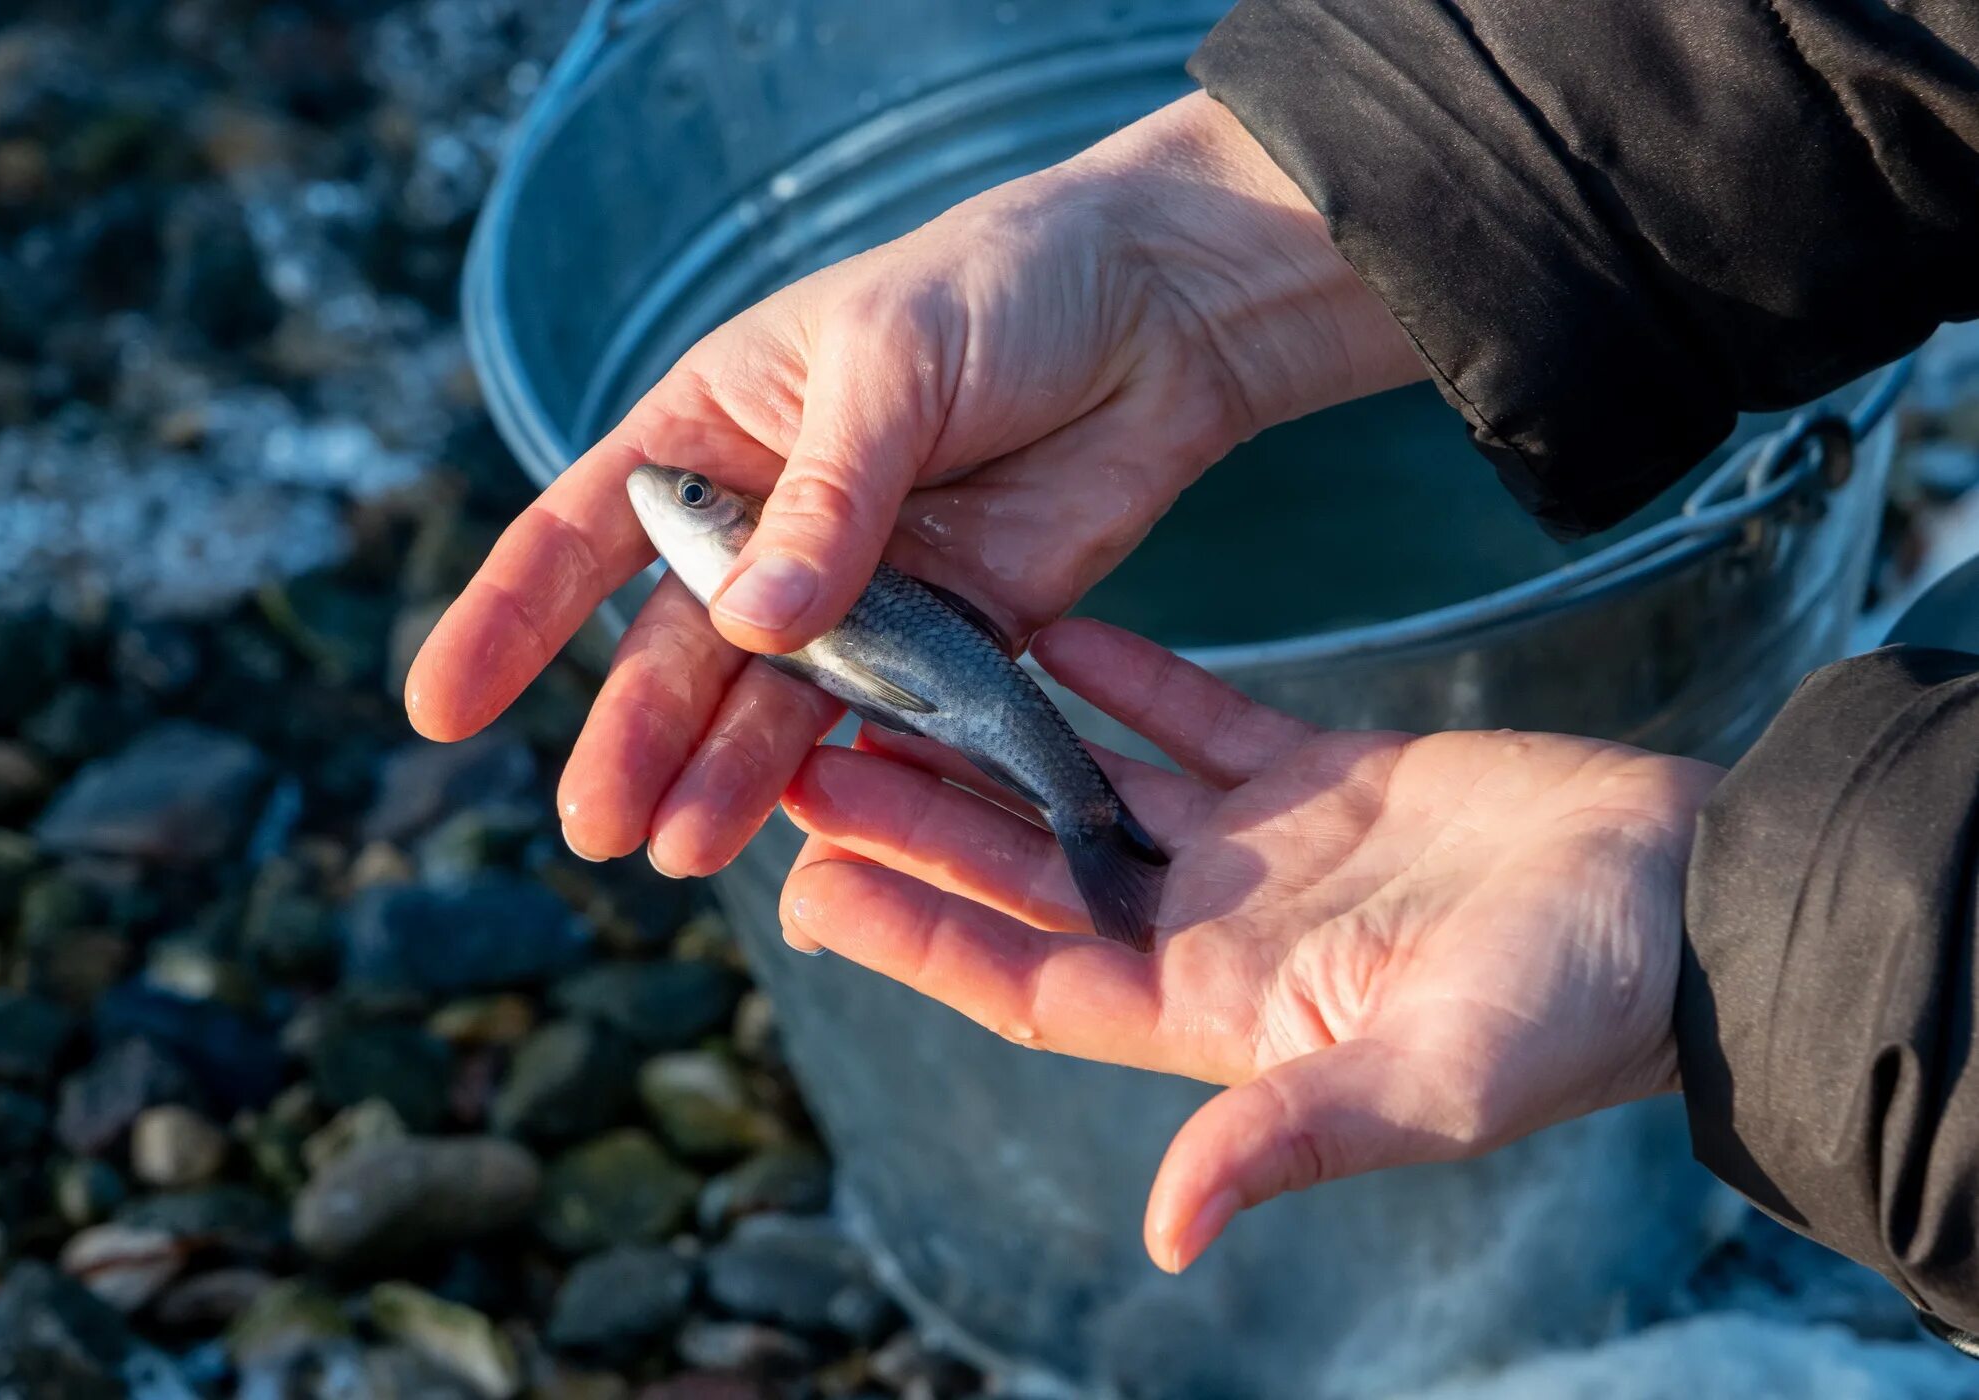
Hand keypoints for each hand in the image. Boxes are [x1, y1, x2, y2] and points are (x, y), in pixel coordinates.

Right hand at [405, 94, 1418, 874]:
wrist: (1161, 311)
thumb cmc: (1003, 288)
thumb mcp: (892, 365)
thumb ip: (829, 500)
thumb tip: (752, 627)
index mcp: (717, 425)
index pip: (584, 529)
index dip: (507, 621)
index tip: (437, 710)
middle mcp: (771, 520)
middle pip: (677, 643)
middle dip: (633, 734)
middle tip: (599, 828)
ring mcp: (858, 586)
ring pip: (772, 700)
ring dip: (725, 772)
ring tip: (683, 851)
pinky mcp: (950, 633)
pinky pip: (881, 713)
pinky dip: (847, 766)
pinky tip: (809, 825)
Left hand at [777, 620, 1720, 1274]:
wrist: (1697, 904)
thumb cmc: (1575, 1008)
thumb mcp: (1430, 1082)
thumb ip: (1291, 1138)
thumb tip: (1168, 1234)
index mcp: (1218, 1012)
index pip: (1028, 977)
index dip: (920, 939)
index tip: (809, 890)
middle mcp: (1217, 932)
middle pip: (1033, 871)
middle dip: (921, 823)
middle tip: (803, 760)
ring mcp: (1264, 851)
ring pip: (1094, 784)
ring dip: (996, 737)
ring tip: (895, 676)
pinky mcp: (1325, 776)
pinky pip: (1195, 713)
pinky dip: (1126, 671)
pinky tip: (1049, 620)